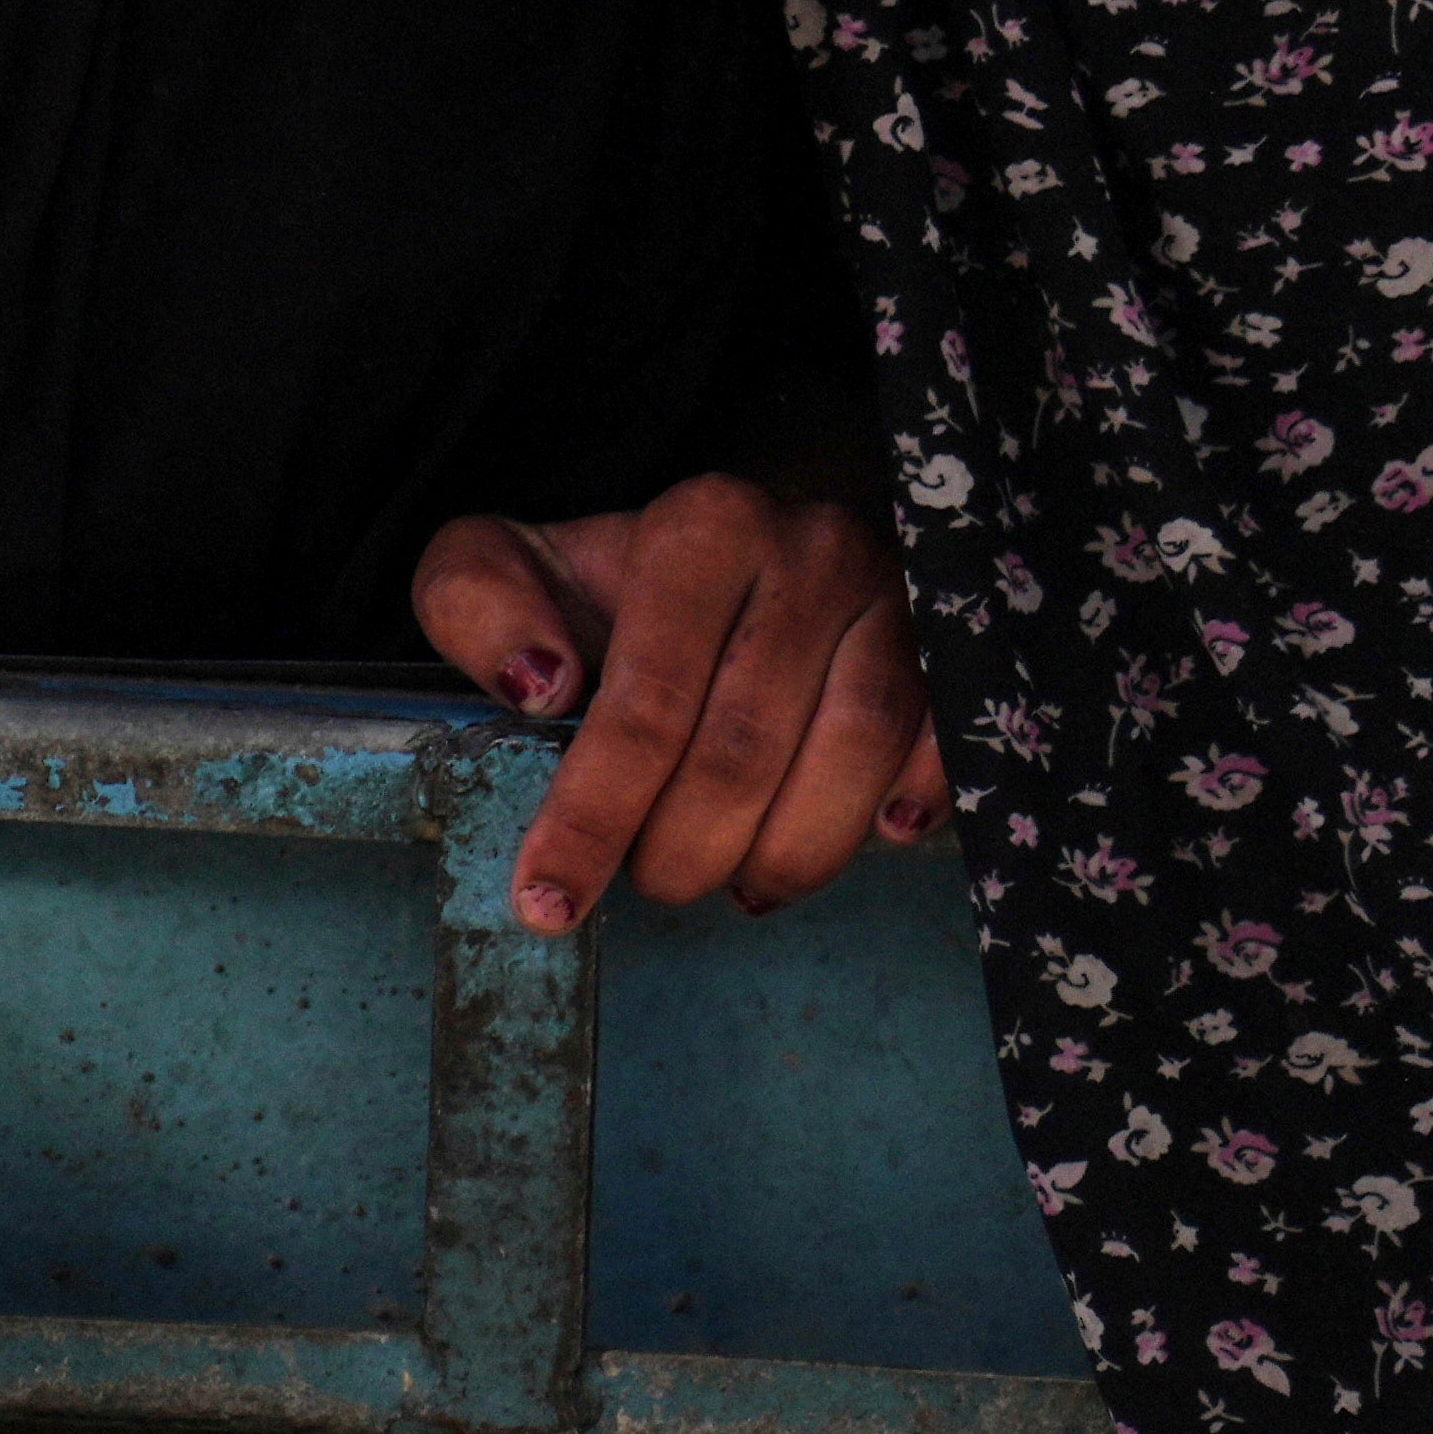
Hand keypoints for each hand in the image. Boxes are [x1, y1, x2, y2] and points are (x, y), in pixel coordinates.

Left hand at [412, 476, 944, 932]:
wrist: (748, 554)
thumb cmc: (622, 588)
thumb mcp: (513, 567)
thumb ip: (477, 604)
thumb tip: (542, 688)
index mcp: (701, 531)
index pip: (647, 703)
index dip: (594, 817)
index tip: (550, 902)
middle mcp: (810, 549)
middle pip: (748, 744)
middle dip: (686, 848)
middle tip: (655, 883)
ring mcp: (896, 594)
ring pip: (857, 747)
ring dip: (791, 847)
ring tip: (740, 880)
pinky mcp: (955, 640)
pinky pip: (948, 737)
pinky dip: (912, 799)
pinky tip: (873, 836)